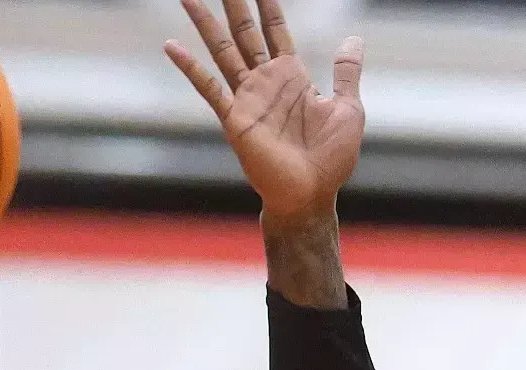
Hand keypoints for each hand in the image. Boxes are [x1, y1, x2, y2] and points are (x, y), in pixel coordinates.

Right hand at [167, 0, 363, 223]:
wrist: (313, 195)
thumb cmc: (331, 158)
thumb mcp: (349, 108)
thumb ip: (346, 73)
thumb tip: (354, 39)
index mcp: (292, 75)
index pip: (274, 28)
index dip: (266, 3)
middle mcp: (265, 81)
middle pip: (244, 31)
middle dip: (233, 3)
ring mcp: (247, 98)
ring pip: (223, 50)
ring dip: (205, 24)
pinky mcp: (235, 118)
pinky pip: (209, 88)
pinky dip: (190, 67)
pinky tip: (172, 46)